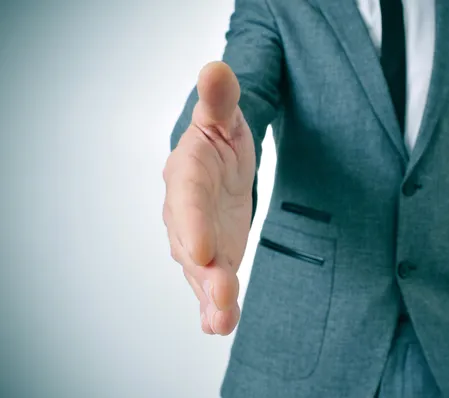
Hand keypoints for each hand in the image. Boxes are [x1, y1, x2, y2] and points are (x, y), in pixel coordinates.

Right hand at [163, 62, 255, 334]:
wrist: (218, 160)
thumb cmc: (220, 136)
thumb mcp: (224, 115)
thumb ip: (220, 99)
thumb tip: (216, 67)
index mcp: (188, 174)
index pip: (186, 199)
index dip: (192, 224)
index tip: (202, 250)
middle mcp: (185, 212)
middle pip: (191, 243)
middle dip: (205, 271)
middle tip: (222, 294)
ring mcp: (197, 237)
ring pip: (199, 271)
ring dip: (210, 297)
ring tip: (221, 322)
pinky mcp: (213, 256)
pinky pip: (211, 282)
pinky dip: (216, 305)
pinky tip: (221, 325)